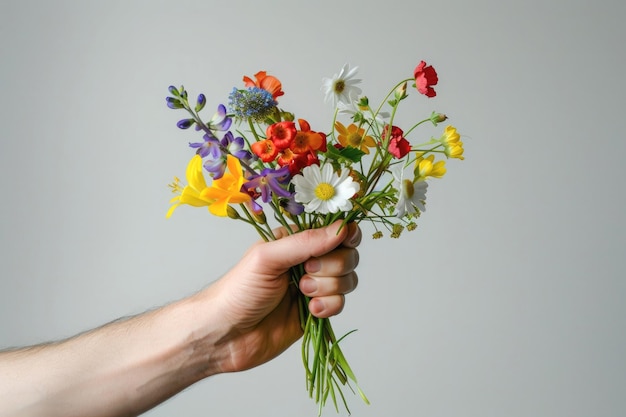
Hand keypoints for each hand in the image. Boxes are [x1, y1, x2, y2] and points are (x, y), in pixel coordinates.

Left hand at [204, 221, 360, 372]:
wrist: (226, 336)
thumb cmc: (238, 291)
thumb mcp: (268, 258)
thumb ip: (305, 242)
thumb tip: (341, 228)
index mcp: (295, 241)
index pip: (334, 229)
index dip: (343, 236)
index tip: (341, 243)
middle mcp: (308, 261)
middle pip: (347, 255)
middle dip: (333, 266)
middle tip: (305, 274)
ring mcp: (314, 287)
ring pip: (347, 280)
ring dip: (329, 287)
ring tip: (302, 293)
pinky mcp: (316, 311)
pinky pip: (340, 304)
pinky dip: (329, 307)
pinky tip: (310, 311)